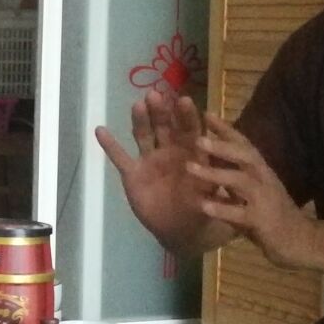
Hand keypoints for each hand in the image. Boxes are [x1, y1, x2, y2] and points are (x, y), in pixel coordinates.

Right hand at [94, 91, 235, 252]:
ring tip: (137, 105)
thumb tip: (223, 164)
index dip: (187, 116)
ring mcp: (149, 160)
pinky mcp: (132, 174)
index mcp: (191, 153)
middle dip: (161, 111)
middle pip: (164, 126)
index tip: (184, 100)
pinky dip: (110, 145)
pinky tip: (100, 130)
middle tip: (155, 94)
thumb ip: (214, 178)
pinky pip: (120, 157)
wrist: (180, 228)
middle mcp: (170, 150)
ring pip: (143, 136)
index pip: (190, 130)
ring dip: (140, 120)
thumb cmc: (200, 208)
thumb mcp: (212, 194)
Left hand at [185, 114, 320, 270]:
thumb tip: (214, 156)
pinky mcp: (262, 222)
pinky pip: (239, 214)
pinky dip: (222, 209)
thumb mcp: (254, 191)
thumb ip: (235, 175)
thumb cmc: (275, 215)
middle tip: (197, 138)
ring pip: (240, 181)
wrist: (303, 243)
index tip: (206, 113)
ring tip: (189, 168)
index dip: (227, 129)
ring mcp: (264, 200)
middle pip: (245, 156)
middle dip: (221, 145)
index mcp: (261, 171)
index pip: (244, 145)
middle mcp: (264, 180)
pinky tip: (203, 205)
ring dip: (214, 173)